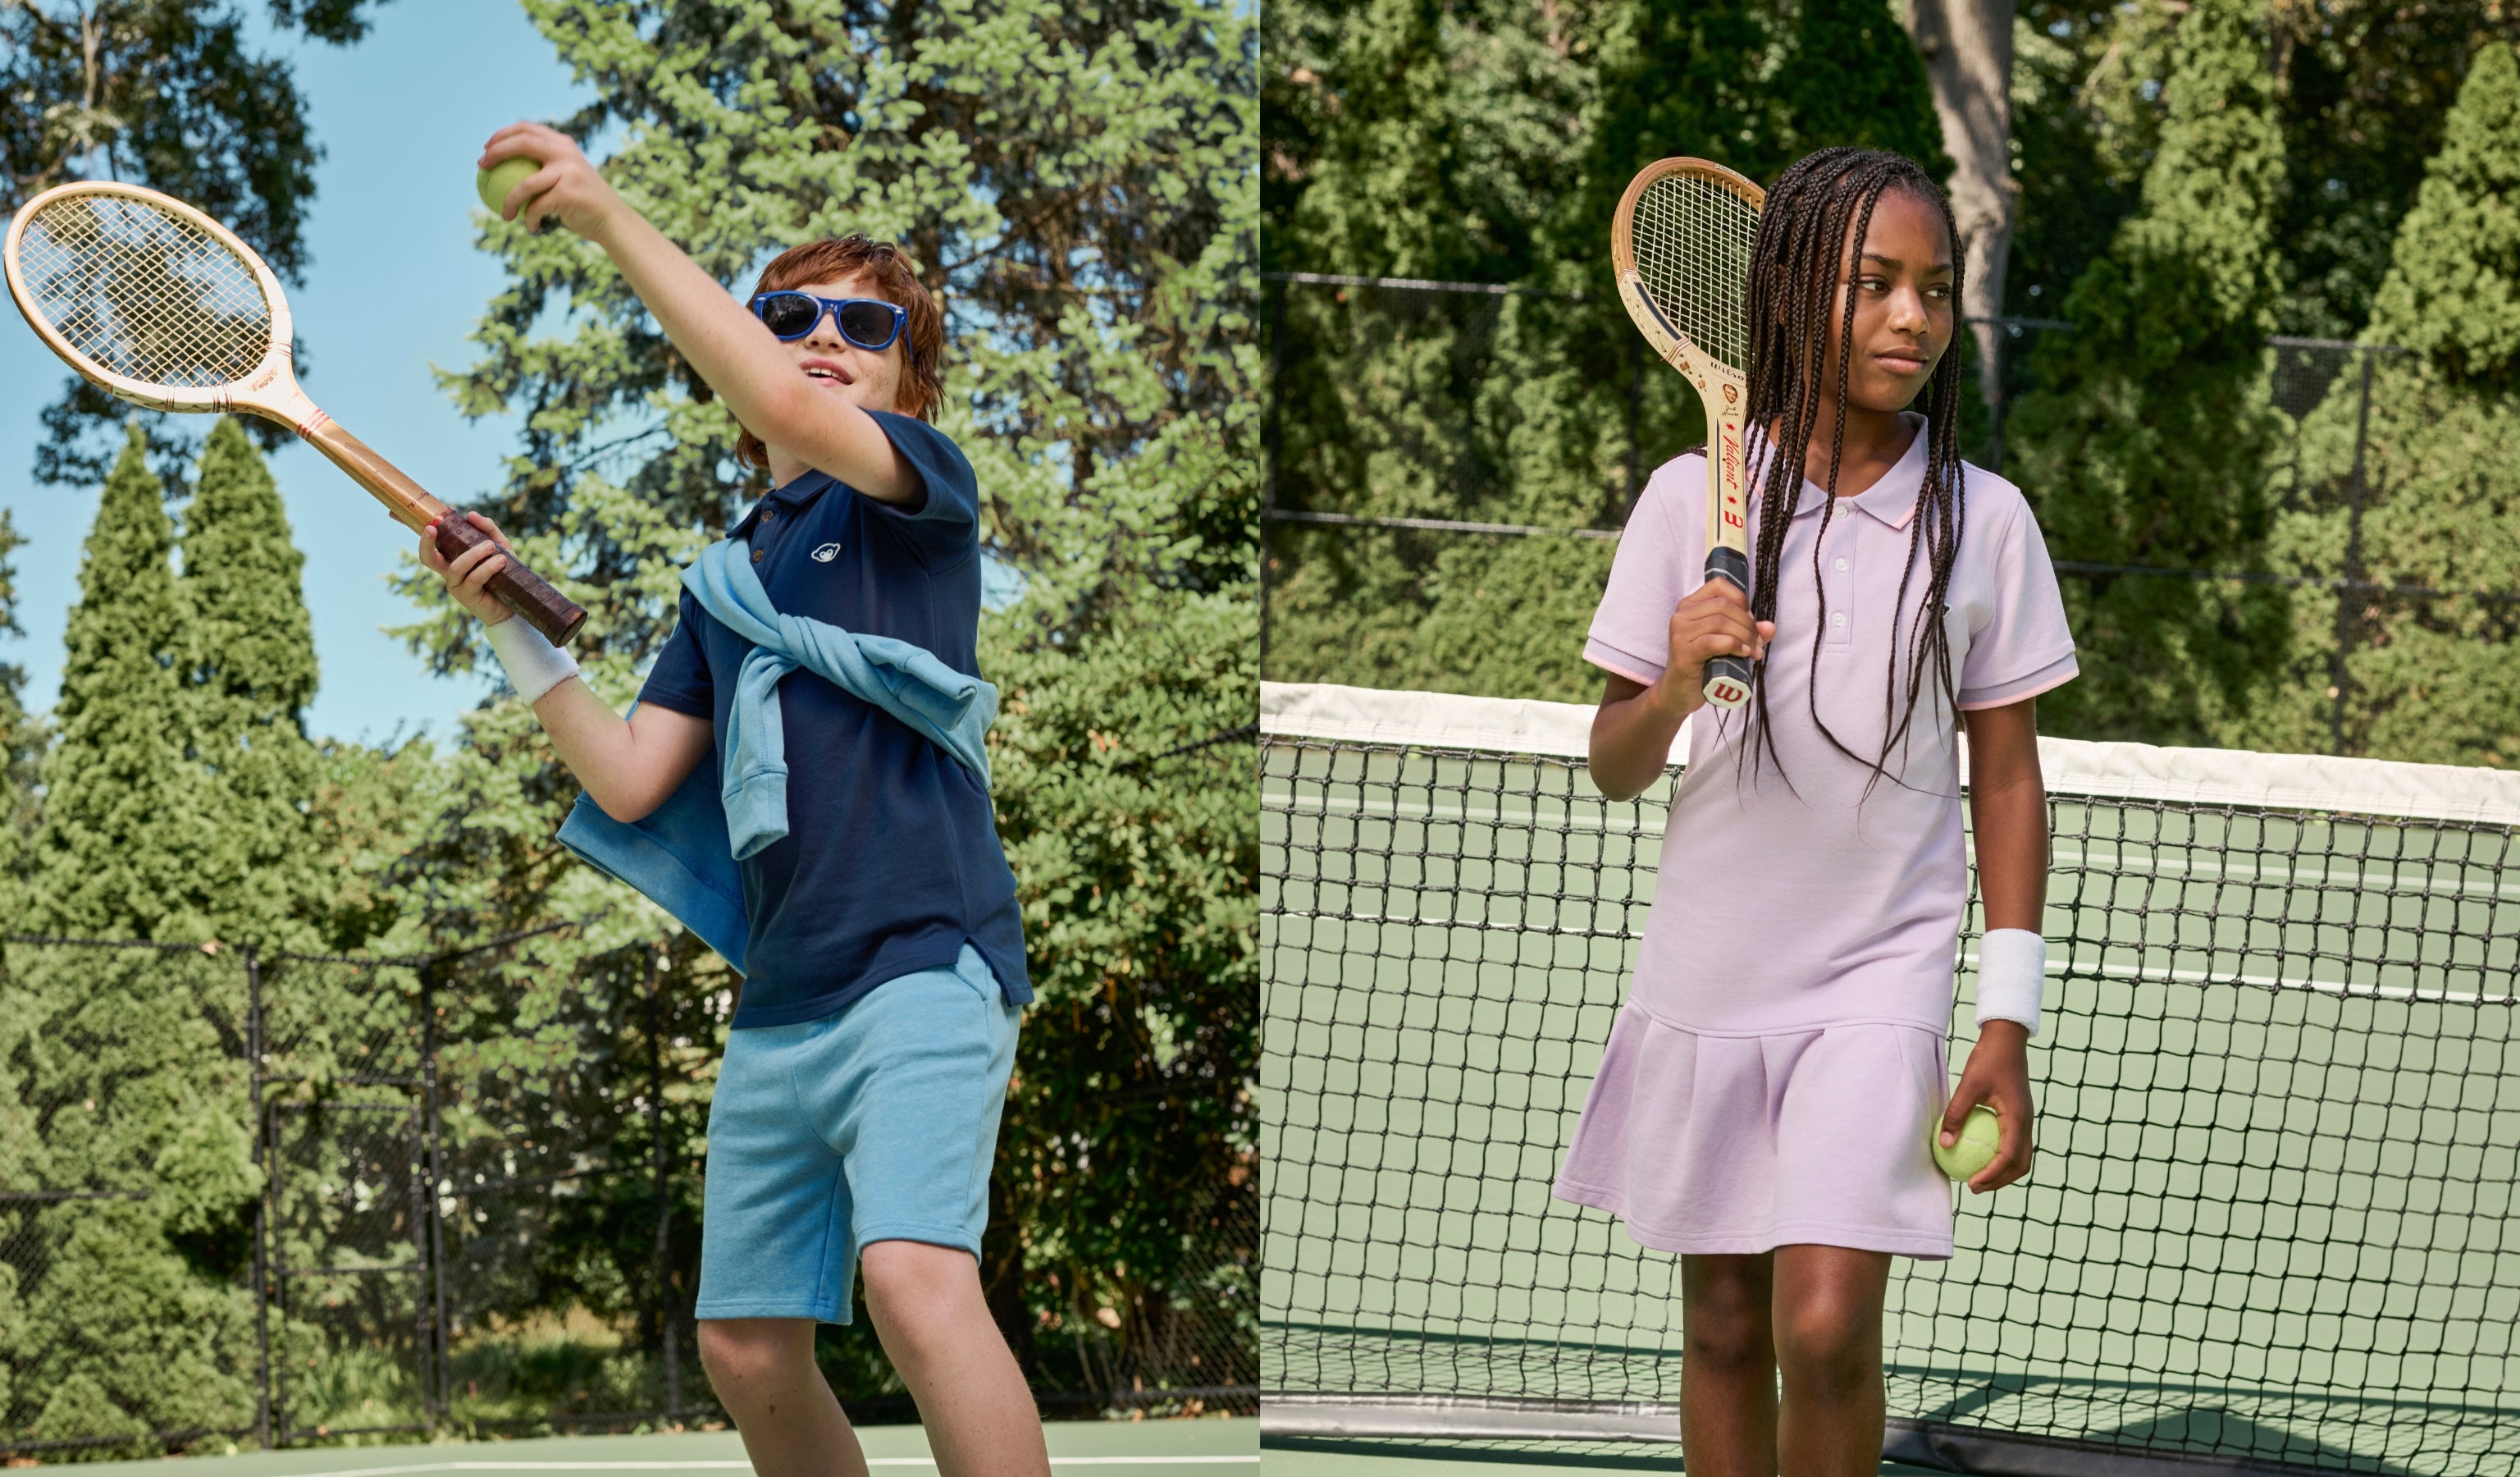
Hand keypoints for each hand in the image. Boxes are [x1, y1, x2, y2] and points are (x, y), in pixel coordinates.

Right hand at [420, 511, 515, 625]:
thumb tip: (470, 515)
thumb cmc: (504, 572)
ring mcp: (456, 584)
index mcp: (452, 557)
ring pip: (457, 566)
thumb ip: (487, 529)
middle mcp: (449, 571)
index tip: (404, 516)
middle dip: (425, 543)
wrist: (514, 602)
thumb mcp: (500, 545)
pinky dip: (487, 567)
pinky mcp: (467, 595)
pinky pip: (474, 579)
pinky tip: (501, 561)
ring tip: (492, 546)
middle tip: (431, 529)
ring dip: (474, 554)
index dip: (420, 534)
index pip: (431, 545)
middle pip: (427, 558)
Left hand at [479, 122, 623, 238]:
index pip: (526, 129)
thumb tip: (504, 165)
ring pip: (524, 184)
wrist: (612, 220)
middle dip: (496, 152)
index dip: (501, 135)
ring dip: (508, 201)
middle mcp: (565, 153)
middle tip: (482, 167)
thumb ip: (545, 164)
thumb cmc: (583, 201)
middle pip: (522, 143)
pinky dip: (529, 219)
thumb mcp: (566, 175)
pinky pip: (536, 207)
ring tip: (504, 214)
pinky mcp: (567, 194)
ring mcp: (567, 172)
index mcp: (563, 144)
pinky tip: (529, 226)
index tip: (486, 149)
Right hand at [1650, 579, 1773, 713]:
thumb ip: (1747, 632)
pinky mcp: (1683, 653)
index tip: (1750, 620)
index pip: (1719, 585)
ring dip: (1744, 636)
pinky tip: (1742, 653)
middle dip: (1747, 623)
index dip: (1741, 599)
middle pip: (1724, 605)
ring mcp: (1680, 633)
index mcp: (1690, 606)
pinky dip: (1733, 645)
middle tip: (1756, 642)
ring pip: (1720, 622)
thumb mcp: (1726, 644)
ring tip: (1751, 651)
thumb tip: (1770, 627)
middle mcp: (1682, 615)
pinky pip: (1712, 641)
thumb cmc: (1702, 665)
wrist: (1679, 692)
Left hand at [1941, 1019, 2032, 1194]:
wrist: (2007, 1041)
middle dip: (2000, 1181)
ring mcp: (2025, 1121)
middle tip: (1974, 1187)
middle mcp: (2026, 1123)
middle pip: (2020, 1164)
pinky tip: (1977, 1153)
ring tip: (1977, 1177)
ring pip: (2020, 1156)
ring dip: (2002, 1171)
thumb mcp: (1968, 1086)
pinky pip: (2013, 1143)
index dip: (1992, 1175)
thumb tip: (1944, 1143)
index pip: (2008, 1157)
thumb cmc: (1988, 1060)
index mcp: (2019, 1119)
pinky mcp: (2019, 1116)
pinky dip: (2000, 1156)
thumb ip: (1957, 1114)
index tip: (1972, 1184)